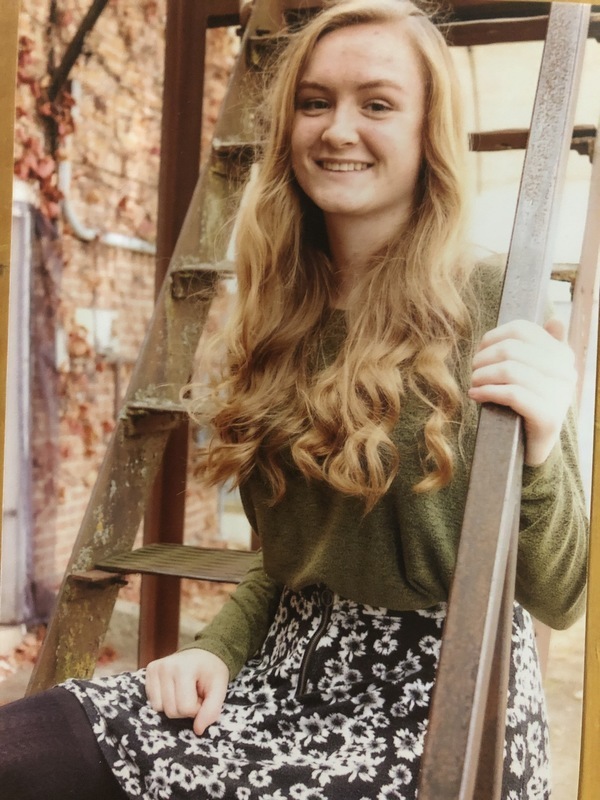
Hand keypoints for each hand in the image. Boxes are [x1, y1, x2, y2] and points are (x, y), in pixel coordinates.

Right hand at [145, 649, 228, 735]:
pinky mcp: (149, 672)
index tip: (203, 697)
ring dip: (175, 707)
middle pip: (171, 711)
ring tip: (185, 692)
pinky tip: (175, 690)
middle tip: (195, 694)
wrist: (203, 654)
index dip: (197, 709)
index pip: (186, 708)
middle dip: (186, 709)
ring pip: (160, 709)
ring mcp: (155, 668)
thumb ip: (211, 710)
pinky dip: (165, 702)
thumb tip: (197, 730)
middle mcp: (165, 667)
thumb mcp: (220, 688)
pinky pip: (153, 703)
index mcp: (184, 668)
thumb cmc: (212, 671)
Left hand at [468, 318, 576, 465]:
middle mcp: (565, 372)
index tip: (480, 351)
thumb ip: (541, 347)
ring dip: (482, 375)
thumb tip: (555, 320)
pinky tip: (476, 395)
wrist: (532, 447)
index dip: (493, 337)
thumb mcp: (535, 373)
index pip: (522, 329)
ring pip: (510, 370)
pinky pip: (512, 394)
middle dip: (484, 358)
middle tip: (473, 371)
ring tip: (473, 383)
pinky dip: (487, 392)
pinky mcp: (548, 417)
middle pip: (512, 349)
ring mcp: (559, 395)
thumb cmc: (526, 405)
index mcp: (562, 355)